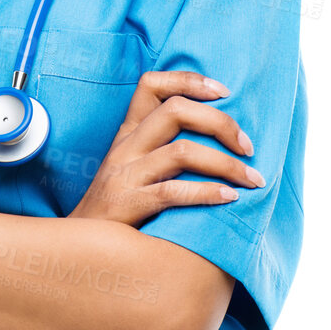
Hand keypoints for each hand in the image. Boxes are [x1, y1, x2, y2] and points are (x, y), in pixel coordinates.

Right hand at [67, 71, 263, 227]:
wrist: (78, 249)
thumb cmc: (117, 210)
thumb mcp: (131, 169)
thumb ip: (162, 150)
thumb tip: (218, 139)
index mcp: (128, 134)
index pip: (152, 85)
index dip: (189, 80)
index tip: (224, 93)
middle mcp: (125, 148)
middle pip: (176, 110)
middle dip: (221, 124)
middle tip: (249, 147)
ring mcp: (124, 175)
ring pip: (182, 152)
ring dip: (226, 164)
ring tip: (252, 180)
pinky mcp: (127, 205)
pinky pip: (173, 192)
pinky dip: (207, 193)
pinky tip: (229, 198)